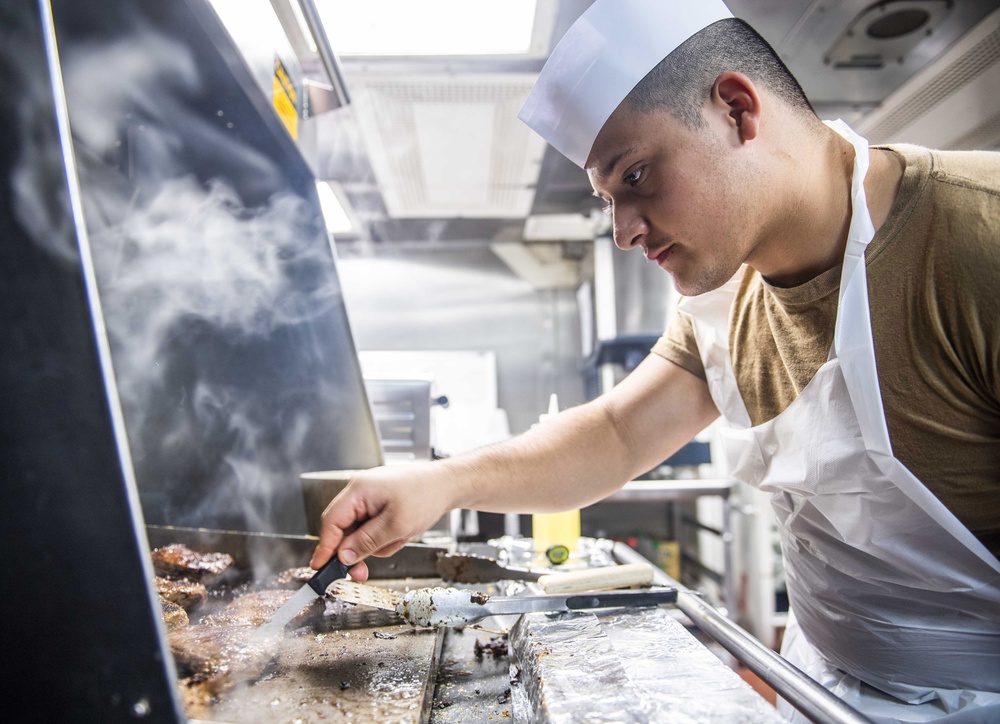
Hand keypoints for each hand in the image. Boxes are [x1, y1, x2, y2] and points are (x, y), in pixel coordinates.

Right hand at [309, 463, 452, 581]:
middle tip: (362, 573)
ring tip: (400, 536)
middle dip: (357, 550)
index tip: (319, 568)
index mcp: (359, 490)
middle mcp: (360, 491)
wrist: (449, 484)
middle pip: (343, 529)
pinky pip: (372, 528)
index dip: (325, 547)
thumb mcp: (397, 525)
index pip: (331, 521)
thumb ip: (366, 542)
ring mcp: (369, 496)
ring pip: (359, 532)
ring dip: (377, 543)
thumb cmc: (427, 495)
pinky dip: (385, 536)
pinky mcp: (379, 503)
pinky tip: (402, 532)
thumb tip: (343, 557)